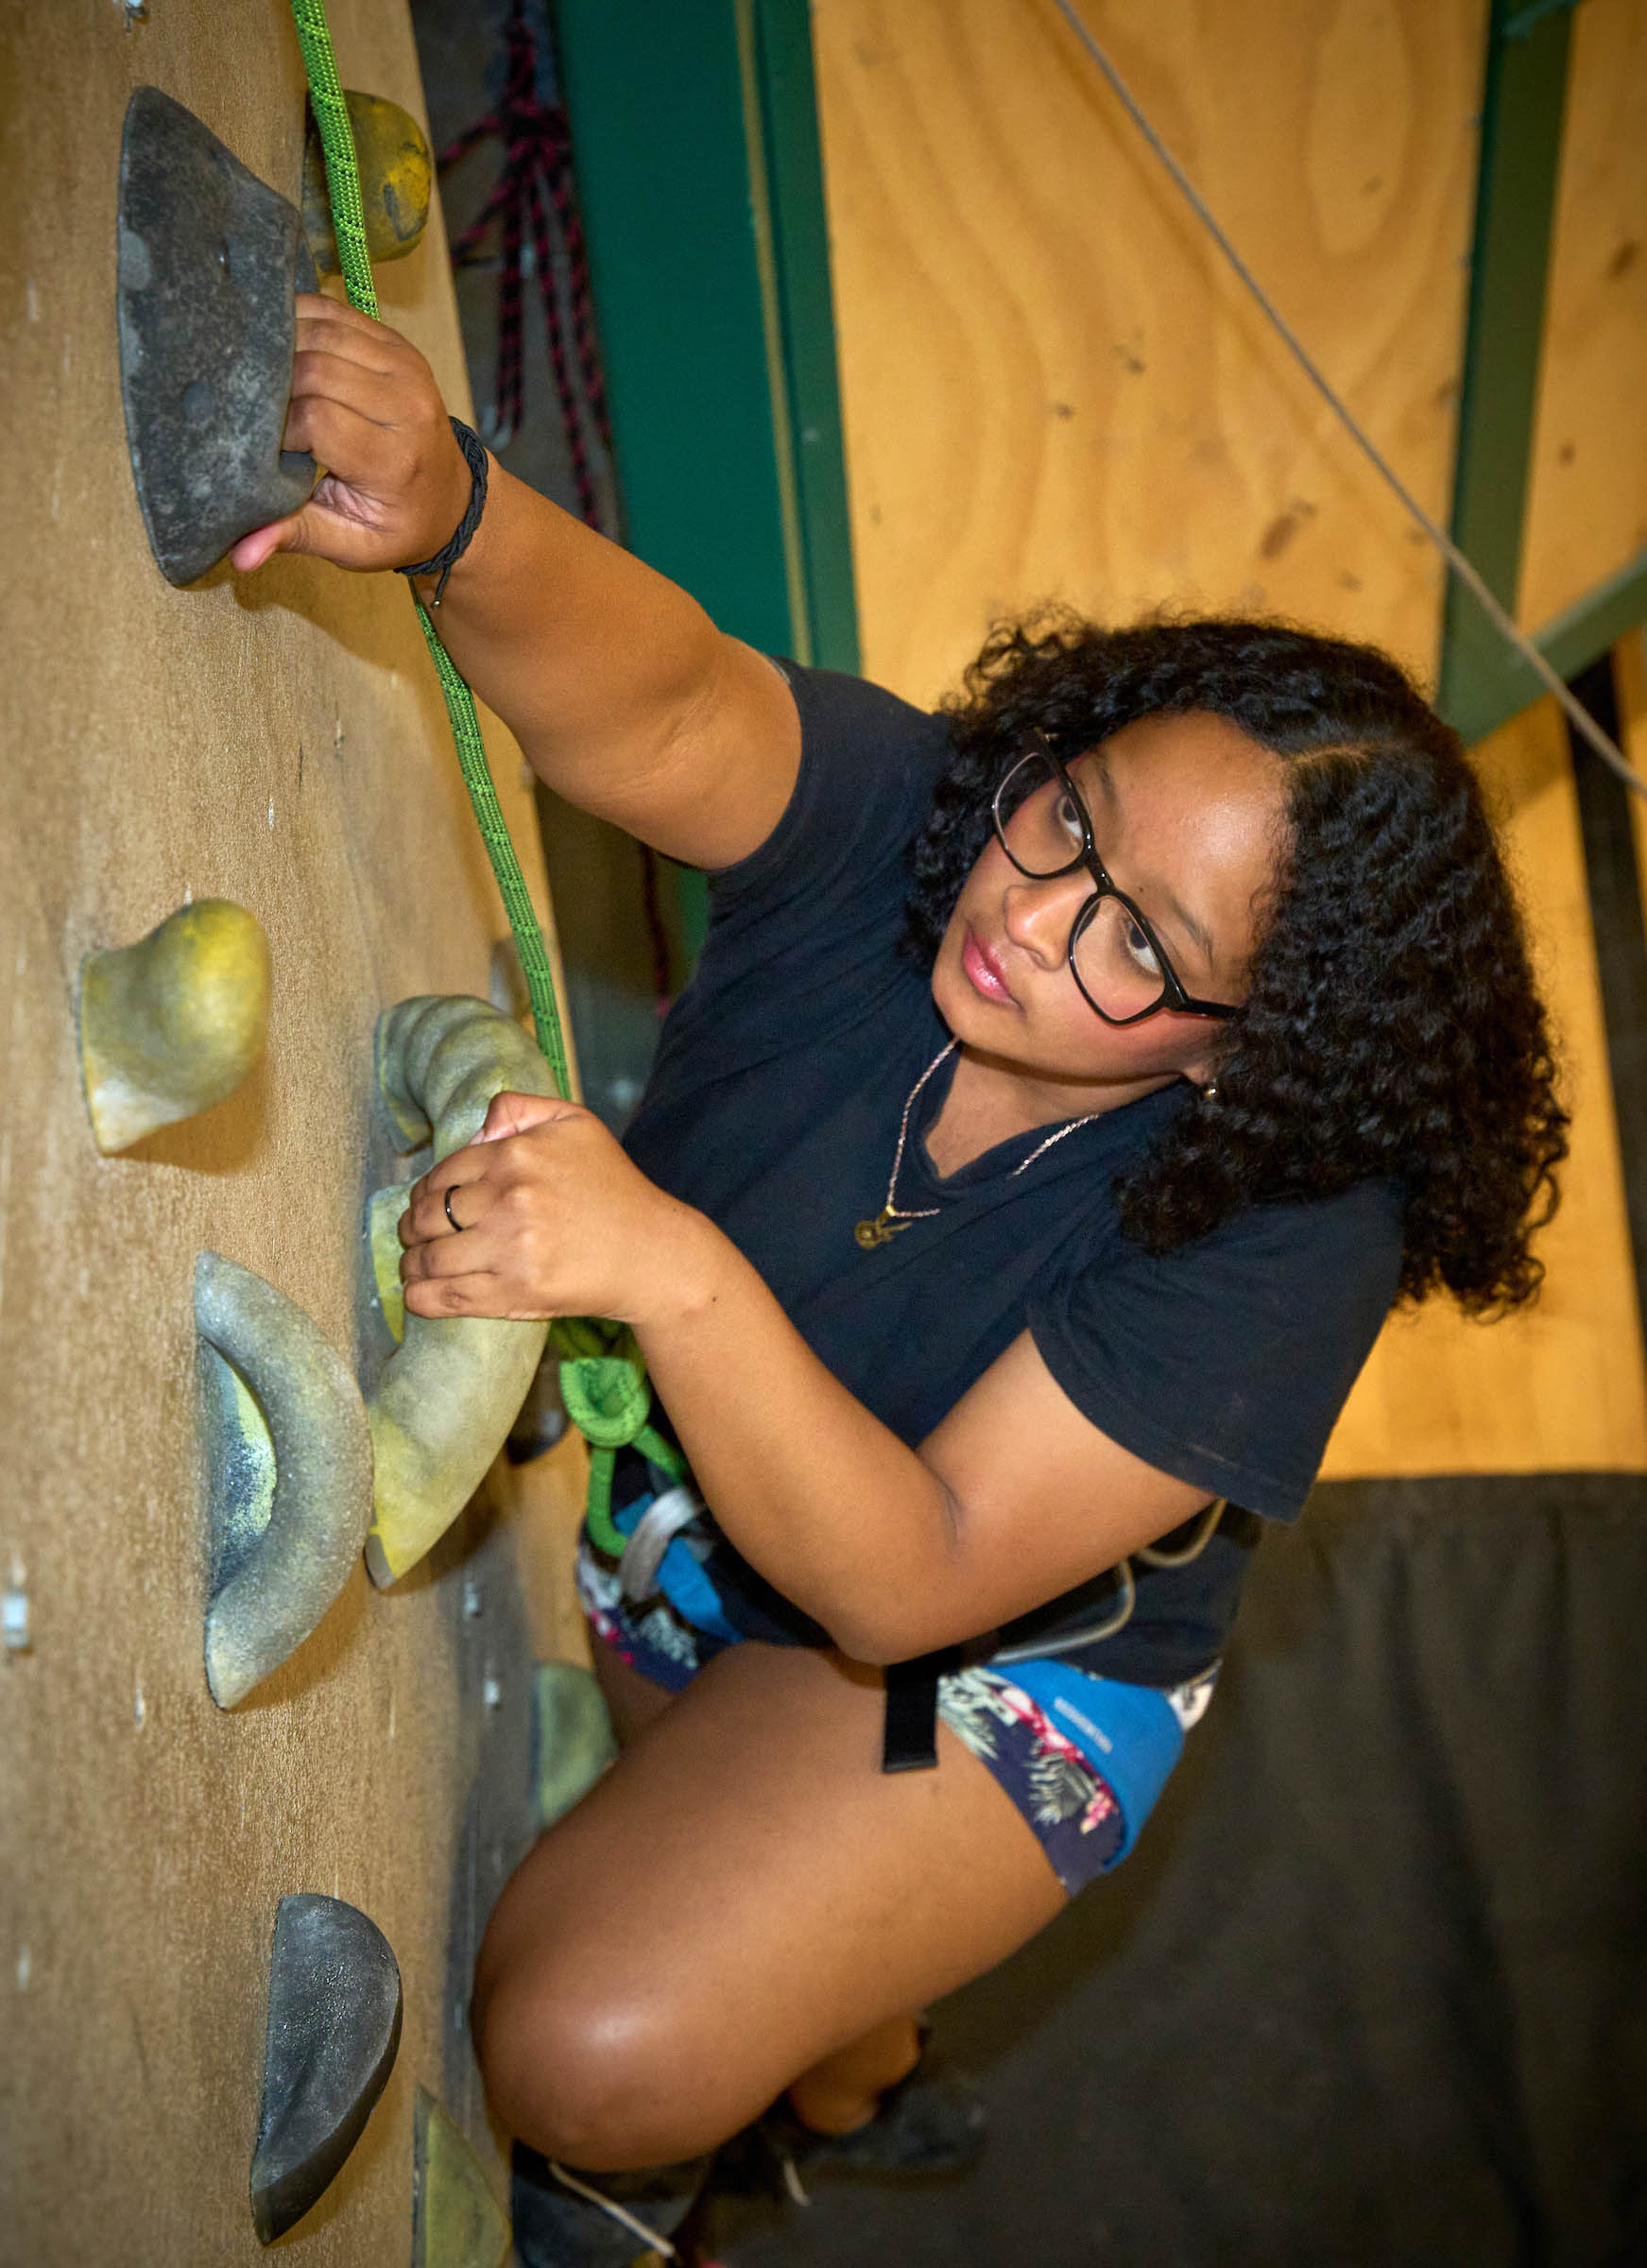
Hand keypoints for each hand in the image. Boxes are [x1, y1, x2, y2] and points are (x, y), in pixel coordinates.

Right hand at [229, 296, 472, 575]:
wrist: (452, 497)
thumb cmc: (396, 524)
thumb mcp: (353, 545)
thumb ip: (297, 537)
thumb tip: (240, 556)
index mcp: (395, 460)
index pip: (316, 420)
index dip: (274, 427)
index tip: (256, 445)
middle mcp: (406, 406)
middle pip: (314, 368)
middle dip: (270, 383)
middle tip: (244, 404)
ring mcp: (405, 367)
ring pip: (323, 330)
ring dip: (278, 344)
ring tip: (252, 372)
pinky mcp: (396, 343)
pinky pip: (335, 311)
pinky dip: (298, 318)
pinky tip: (275, 342)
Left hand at [398, 1090, 710, 1323]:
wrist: (652, 1253)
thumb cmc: (614, 1187)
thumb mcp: (575, 1123)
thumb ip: (520, 1108)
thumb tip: (477, 1127)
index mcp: (516, 1155)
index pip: (442, 1174)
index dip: (424, 1192)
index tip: (425, 1205)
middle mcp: (508, 1199)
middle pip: (428, 1216)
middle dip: (410, 1228)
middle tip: (412, 1235)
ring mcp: (510, 1249)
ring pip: (430, 1258)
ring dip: (411, 1263)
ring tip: (413, 1265)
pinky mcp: (515, 1292)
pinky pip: (447, 1297)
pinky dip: (421, 1297)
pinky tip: (417, 1294)